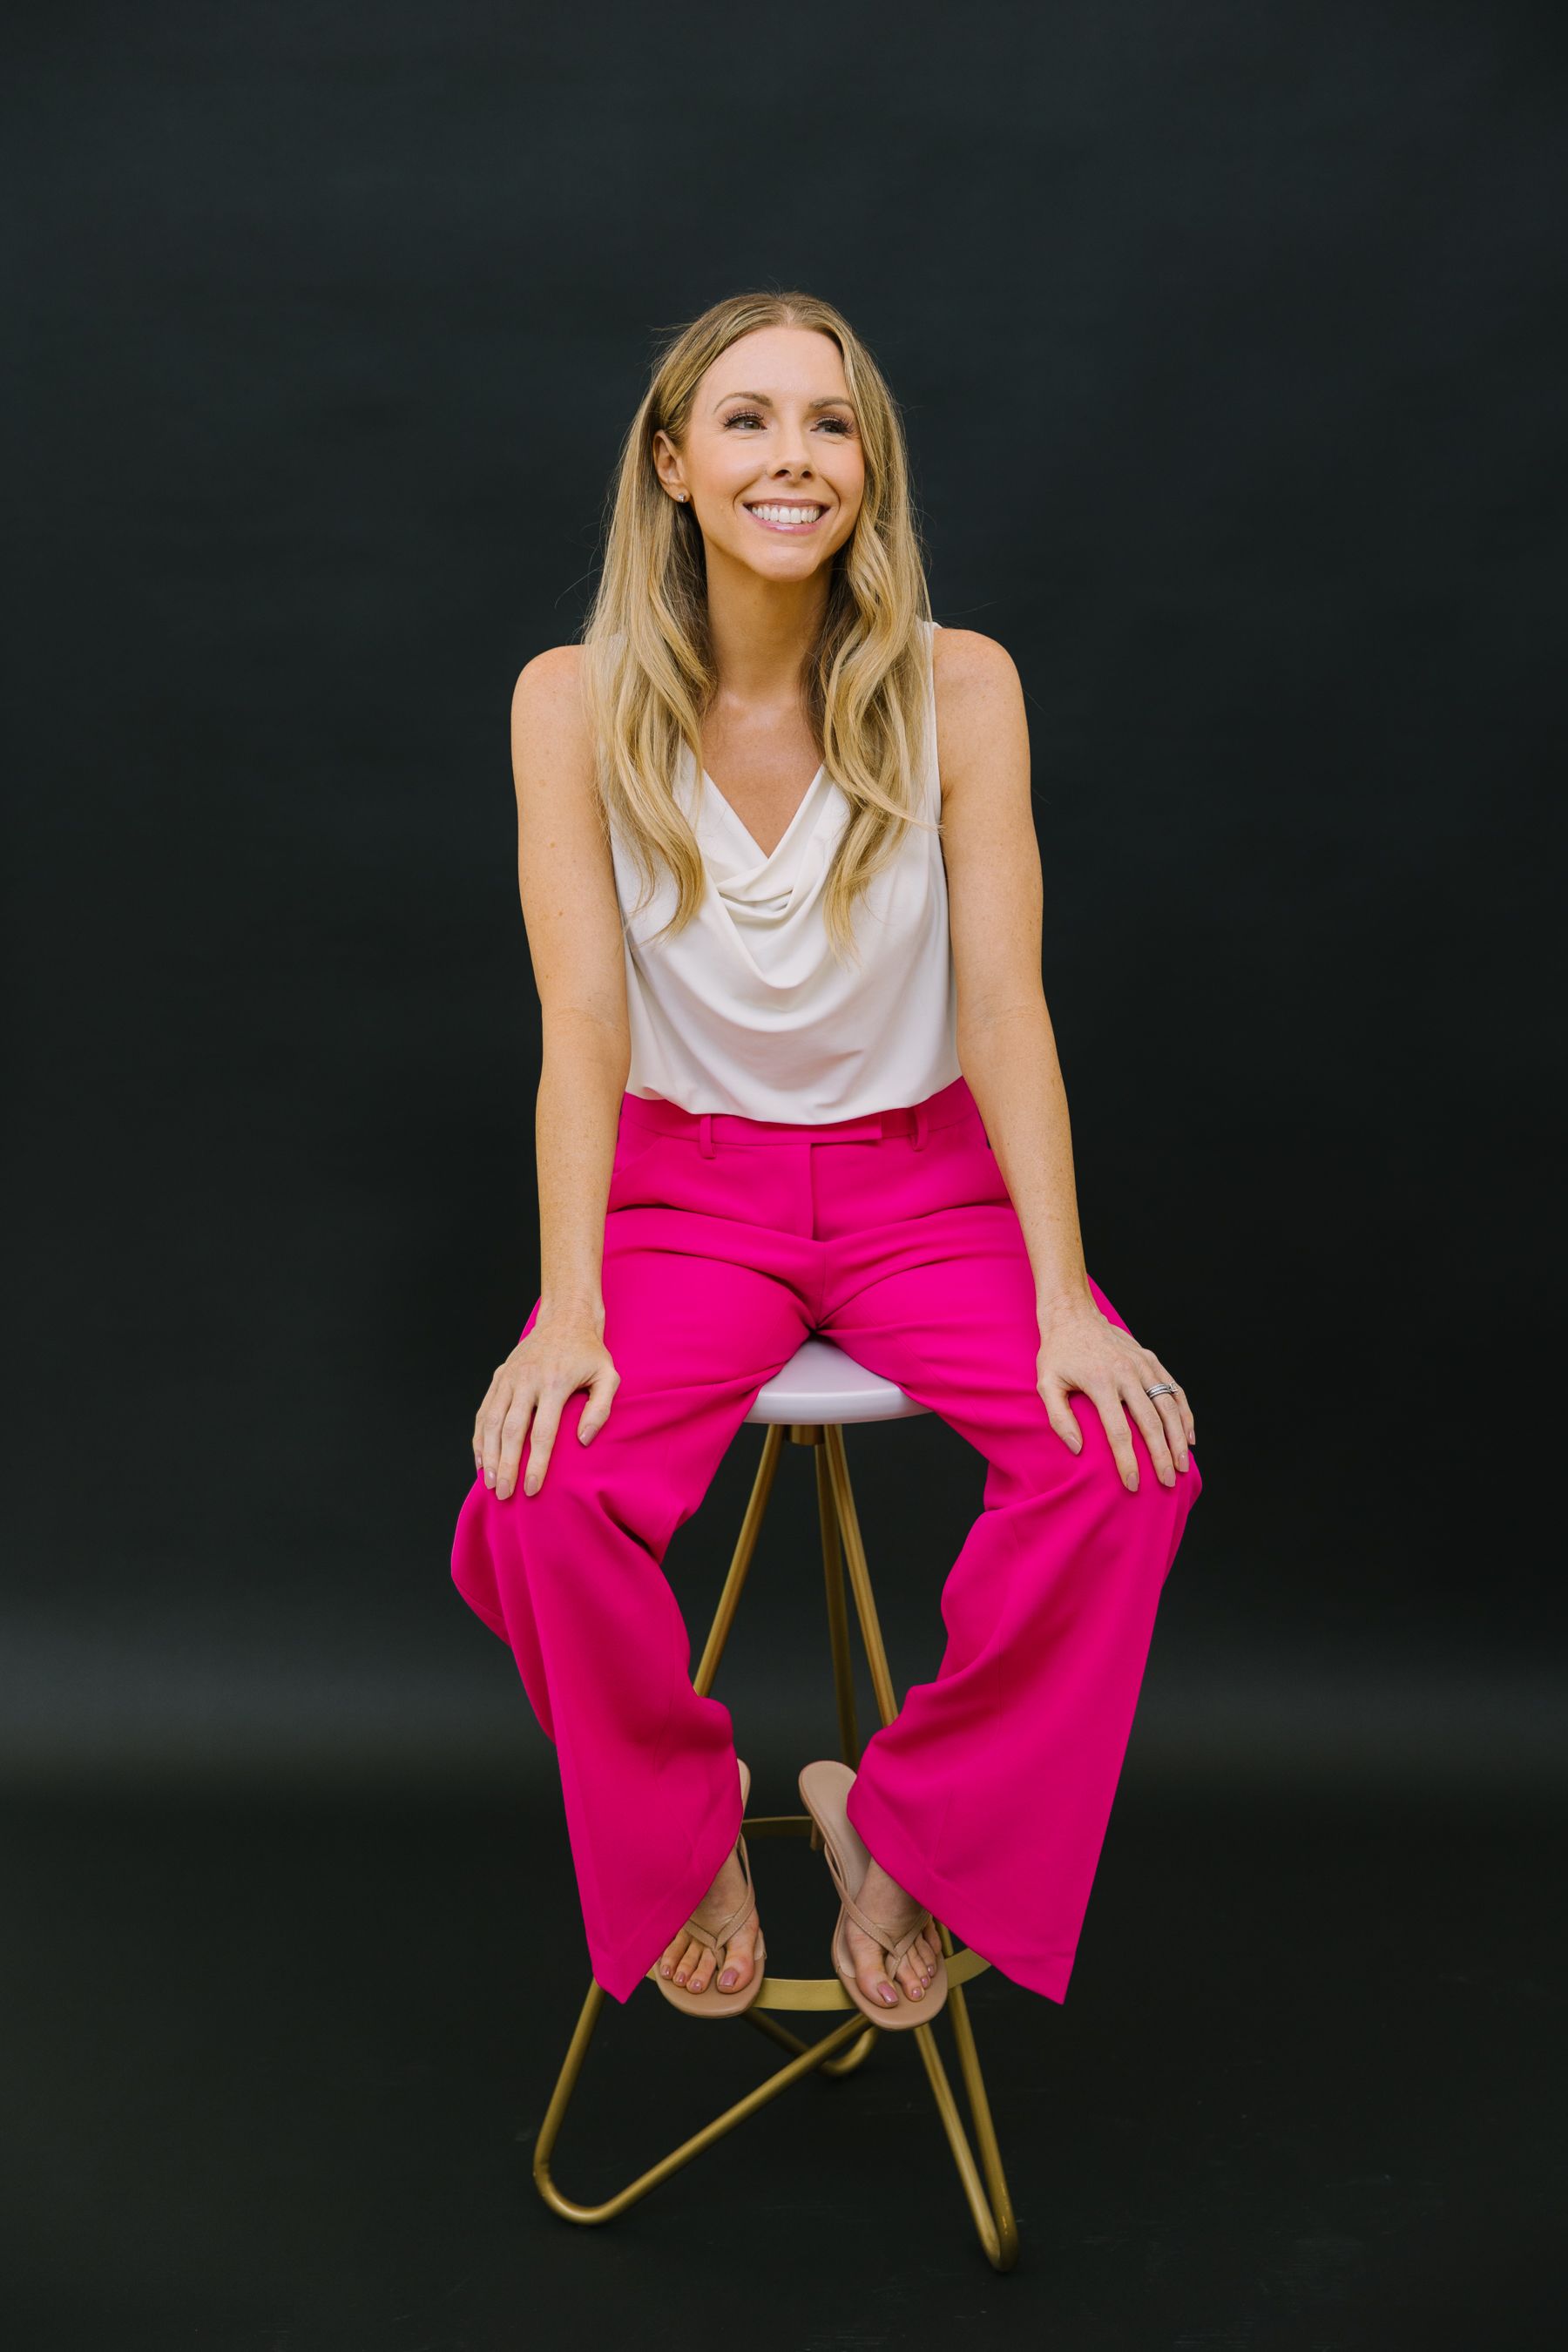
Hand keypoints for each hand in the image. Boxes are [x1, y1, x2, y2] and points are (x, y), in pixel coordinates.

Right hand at [472, 1307, 620, 1500]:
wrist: (565, 1318)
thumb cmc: (589, 1353)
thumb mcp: (608, 1375)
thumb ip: (600, 1409)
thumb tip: (583, 1440)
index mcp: (554, 1383)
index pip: (542, 1432)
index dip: (535, 1464)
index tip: (531, 1489)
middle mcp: (527, 1381)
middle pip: (511, 1431)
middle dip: (505, 1466)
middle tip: (503, 1494)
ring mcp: (509, 1378)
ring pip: (492, 1421)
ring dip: (488, 1454)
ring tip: (489, 1482)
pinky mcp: (499, 1376)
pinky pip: (484, 1410)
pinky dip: (479, 1436)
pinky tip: (480, 1458)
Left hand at [1035, 1296, 1195, 1491]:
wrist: (1074, 1314)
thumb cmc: (1058, 1353)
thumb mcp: (1046, 1384)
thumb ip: (1059, 1418)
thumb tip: (1077, 1449)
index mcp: (1100, 1382)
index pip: (1118, 1431)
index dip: (1127, 1460)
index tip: (1133, 1483)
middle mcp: (1126, 1373)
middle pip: (1151, 1422)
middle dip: (1161, 1456)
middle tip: (1167, 1482)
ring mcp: (1142, 1365)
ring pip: (1169, 1407)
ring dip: (1178, 1438)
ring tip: (1182, 1465)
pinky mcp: (1151, 1360)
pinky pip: (1174, 1389)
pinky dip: (1184, 1414)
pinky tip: (1188, 1436)